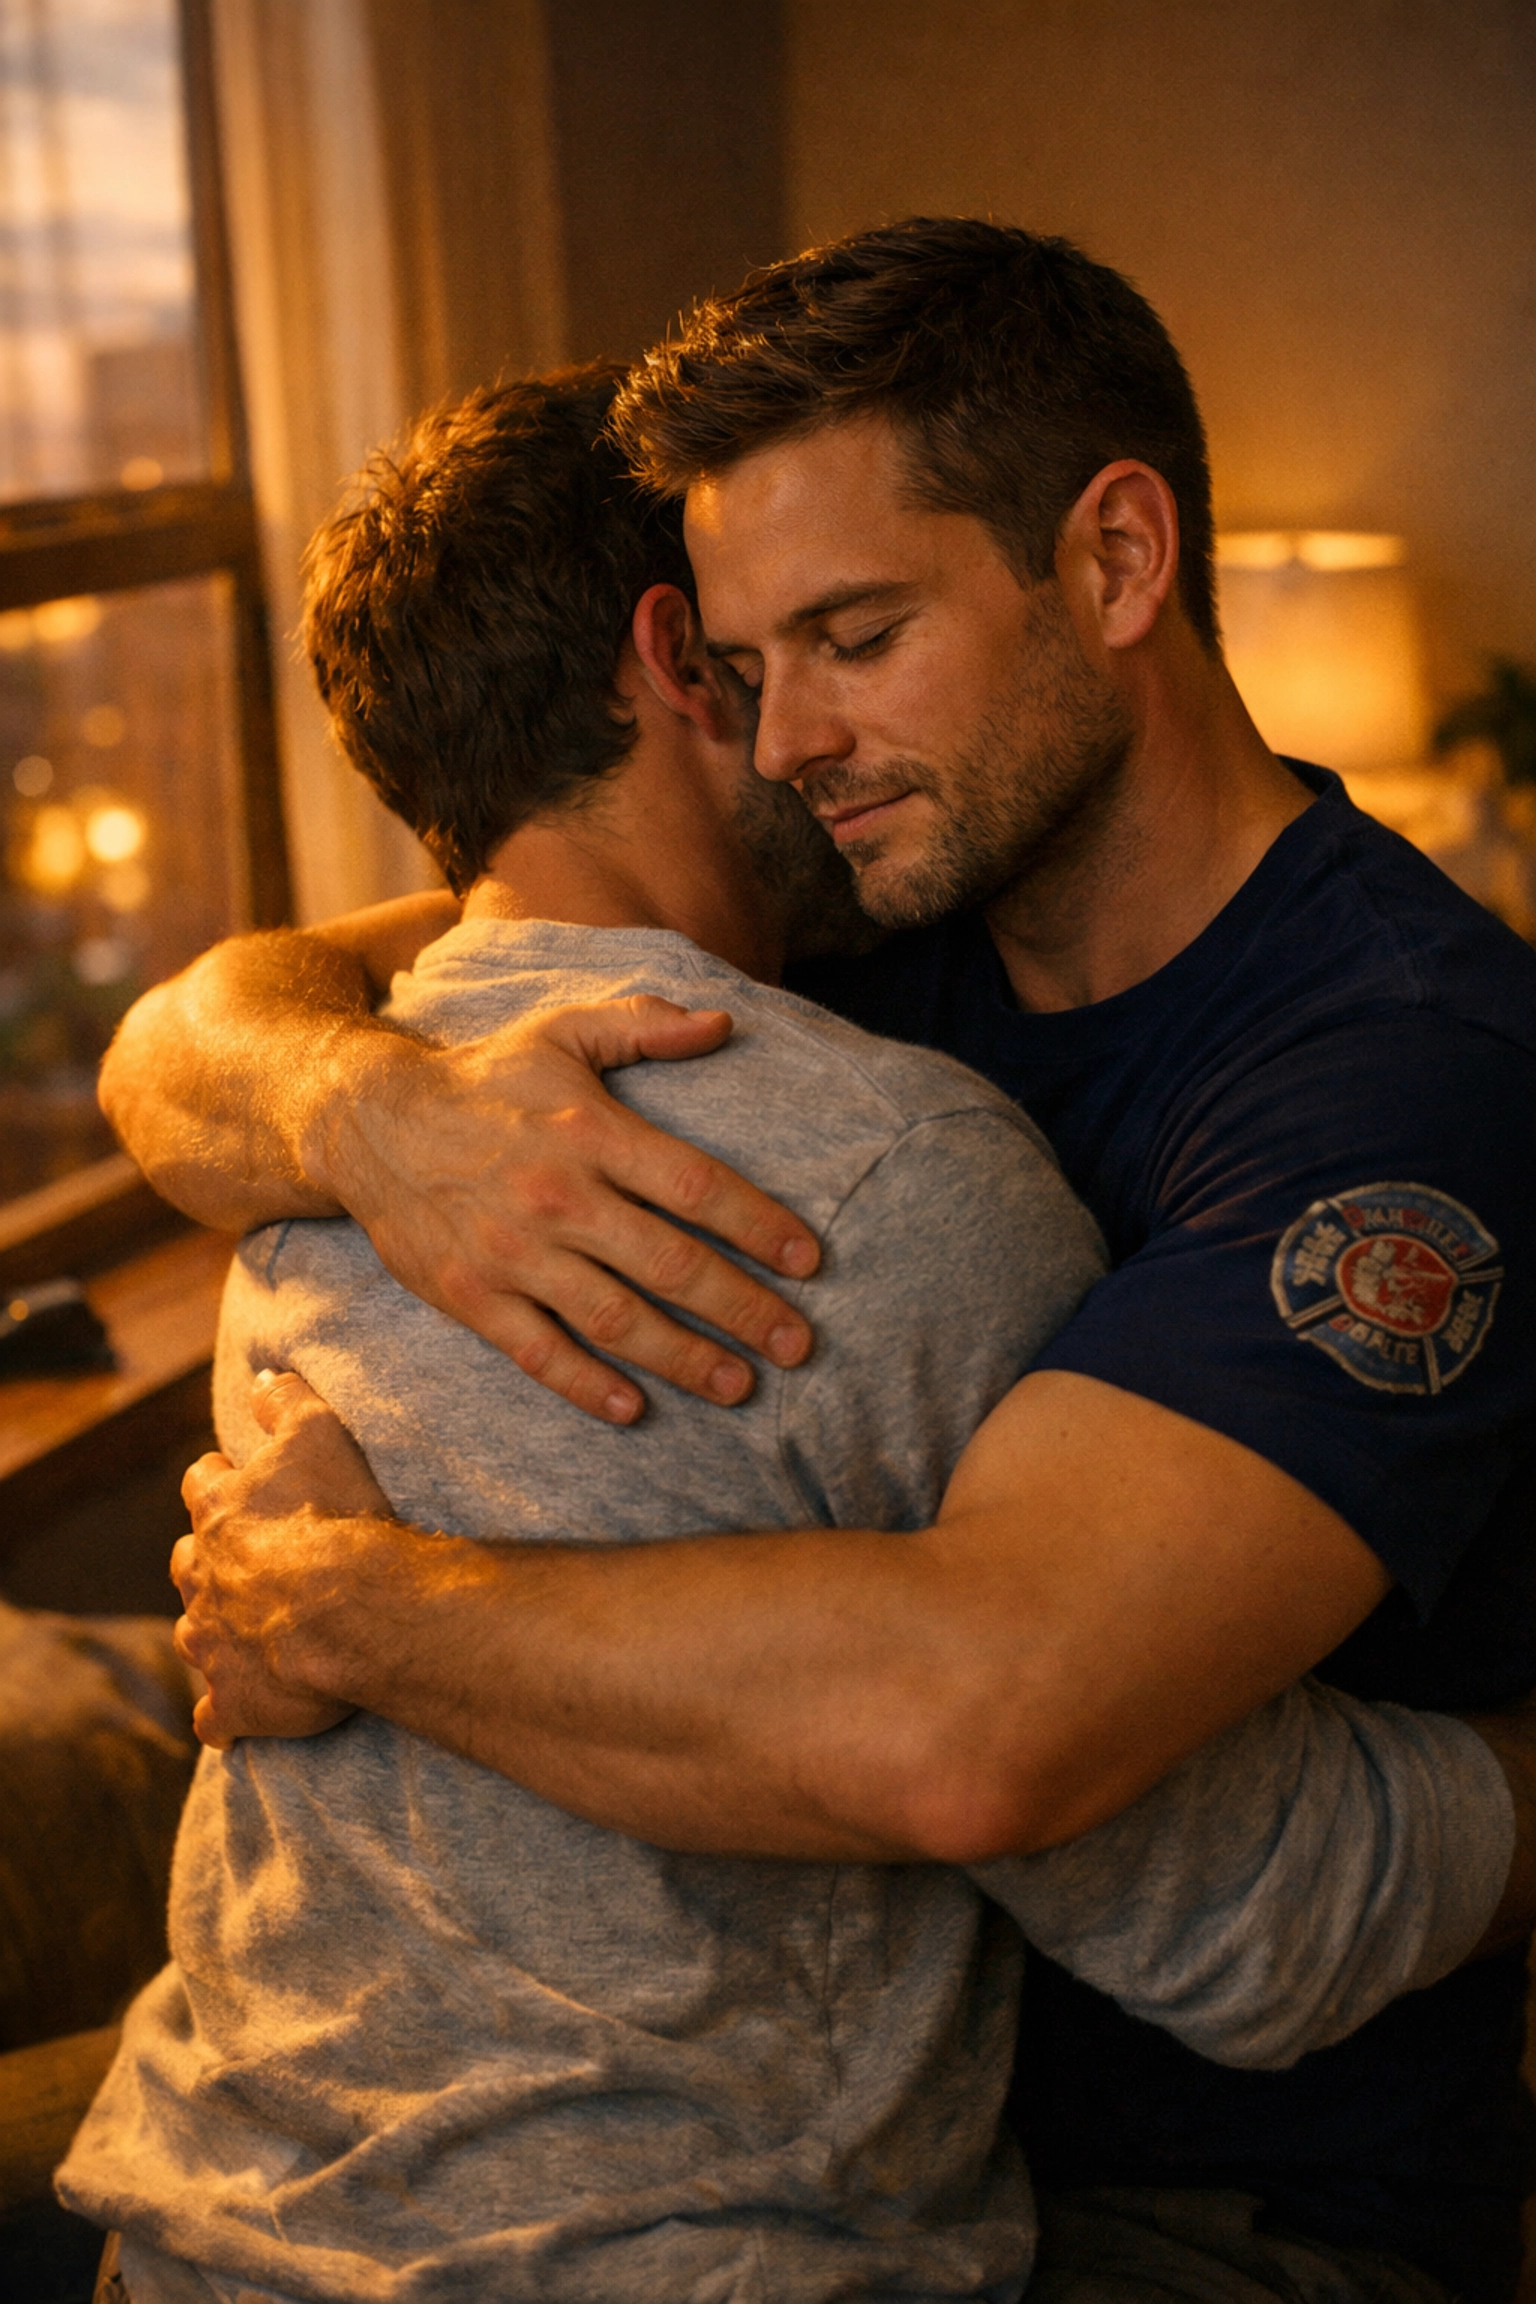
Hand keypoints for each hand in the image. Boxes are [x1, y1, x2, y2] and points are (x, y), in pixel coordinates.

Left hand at [173, 1371, 391, 1747]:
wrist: (350, 1610)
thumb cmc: (339, 1516)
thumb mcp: (319, 1431)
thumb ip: (286, 1399)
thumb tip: (261, 1376)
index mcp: (221, 1512)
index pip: (203, 1484)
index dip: (222, 1484)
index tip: (241, 1486)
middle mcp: (204, 1576)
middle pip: (189, 1562)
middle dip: (210, 1562)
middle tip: (247, 1564)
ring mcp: (213, 1642)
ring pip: (194, 1636)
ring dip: (214, 1632)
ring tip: (245, 1634)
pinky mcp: (233, 1699)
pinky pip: (215, 1715)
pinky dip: (223, 1714)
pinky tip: (236, 1717)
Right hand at [312, 995, 820, 1423]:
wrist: (368, 1120)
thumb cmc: (486, 1077)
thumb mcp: (563, 1030)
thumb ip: (645, 1024)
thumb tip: (725, 1023)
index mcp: (592, 1131)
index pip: (697, 1186)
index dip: (761, 1225)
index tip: (809, 1261)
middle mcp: (557, 1196)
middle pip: (671, 1265)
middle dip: (744, 1310)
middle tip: (797, 1346)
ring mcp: (512, 1253)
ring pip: (616, 1319)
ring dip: (685, 1359)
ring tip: (739, 1385)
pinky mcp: (470, 1296)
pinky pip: (538, 1352)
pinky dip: (587, 1385)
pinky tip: (634, 1407)